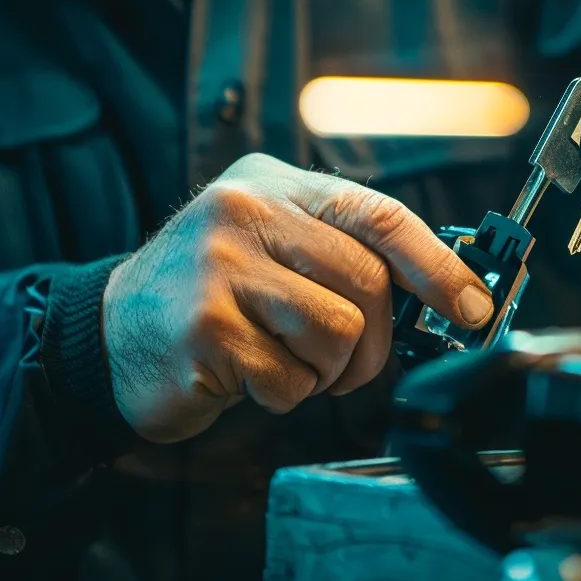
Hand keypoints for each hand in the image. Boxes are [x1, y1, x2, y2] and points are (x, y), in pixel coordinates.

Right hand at [103, 153, 493, 442]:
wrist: (107, 337)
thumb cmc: (207, 299)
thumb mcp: (270, 250)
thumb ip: (340, 256)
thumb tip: (442, 292)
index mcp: (271, 185)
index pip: (377, 213)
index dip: (436, 265)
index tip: (472, 306)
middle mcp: (243, 213)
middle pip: (368, 281)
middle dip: (373, 340)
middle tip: (345, 363)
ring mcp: (220, 267)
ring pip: (337, 332)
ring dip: (324, 371)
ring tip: (281, 362)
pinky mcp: (205, 328)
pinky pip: (291, 379)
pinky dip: (282, 395)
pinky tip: (244, 377)